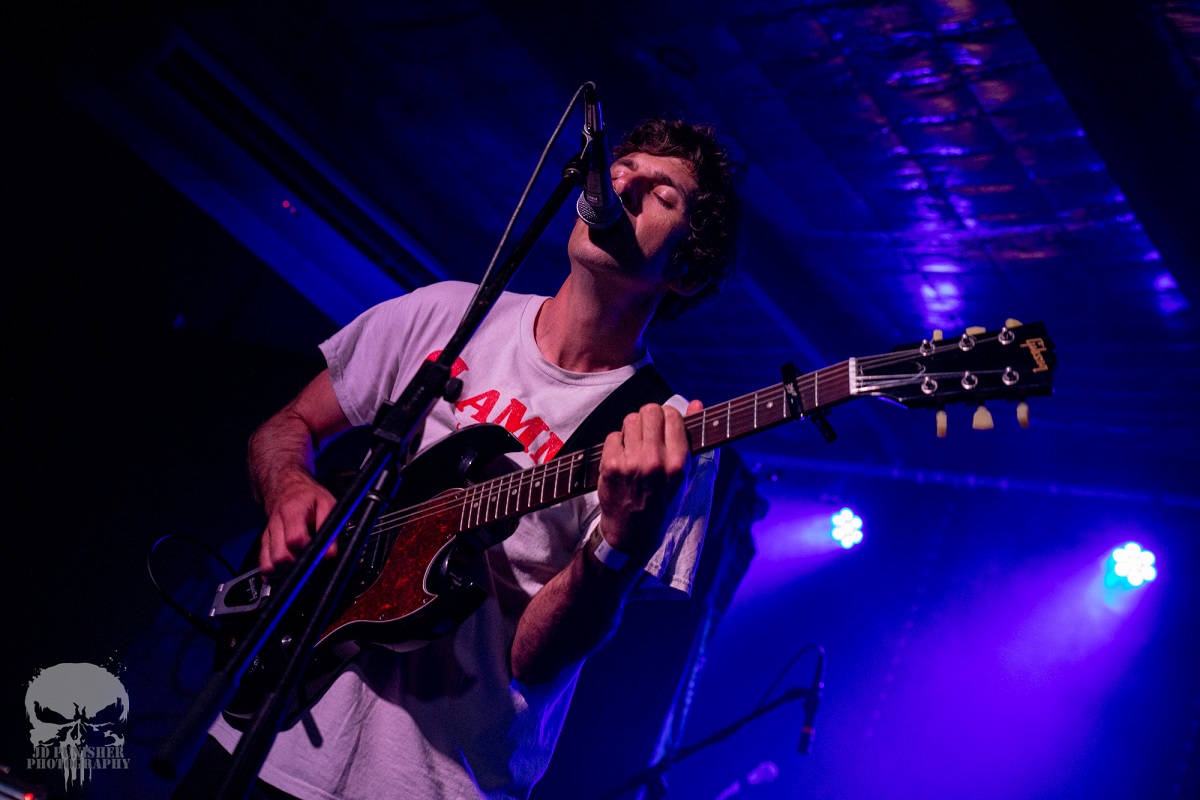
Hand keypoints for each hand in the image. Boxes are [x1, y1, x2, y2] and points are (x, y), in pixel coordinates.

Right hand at [257, 474, 338, 574]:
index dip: (308, 550)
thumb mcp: (328, 505)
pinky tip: (288, 570)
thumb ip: (331, 530)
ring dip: (285, 571)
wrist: (287, 489)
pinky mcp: (264, 545)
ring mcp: (267, 536)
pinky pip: (263, 567)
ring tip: (300, 565)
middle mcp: (275, 525)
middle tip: (309, 560)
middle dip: (296, 565)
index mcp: (291, 511)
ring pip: (269, 566)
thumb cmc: (309, 498)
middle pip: (279, 557)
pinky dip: (275, 574)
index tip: (318, 552)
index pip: (294, 539)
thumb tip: (330, 555)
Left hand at [596, 399, 701, 558]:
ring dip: (632, 429)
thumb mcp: (683, 472)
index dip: (667, 416)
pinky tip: (622, 459)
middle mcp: (656, 461)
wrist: (631, 529)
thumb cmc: (661, 498)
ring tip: (635, 447)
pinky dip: (616, 444)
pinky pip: (613, 435)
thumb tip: (697, 402)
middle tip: (647, 432)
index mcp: (678, 462)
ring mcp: (632, 463)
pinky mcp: (610, 465)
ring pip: (630, 419)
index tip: (664, 426)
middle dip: (648, 417)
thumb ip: (690, 435)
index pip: (672, 415)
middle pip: (650, 411)